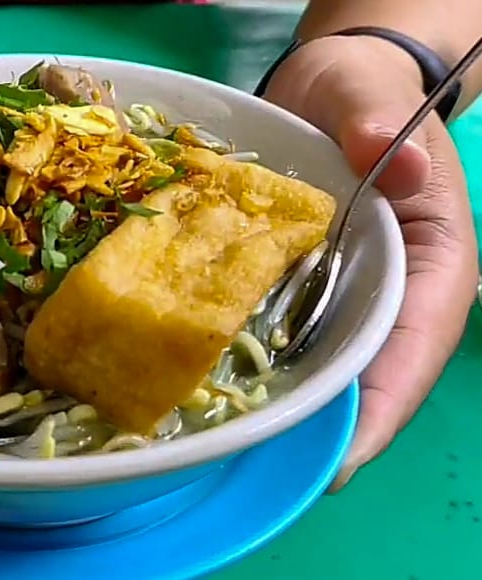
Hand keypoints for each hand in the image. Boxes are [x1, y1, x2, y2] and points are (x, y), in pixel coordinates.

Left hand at [263, 35, 478, 489]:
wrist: (325, 88)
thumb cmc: (362, 91)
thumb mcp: (370, 96)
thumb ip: (379, 122)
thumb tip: (398, 164)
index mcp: (431, 259)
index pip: (418, 344)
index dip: (385, 406)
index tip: (341, 459)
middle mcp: (391, 292)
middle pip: (369, 373)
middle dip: (325, 424)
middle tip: (265, 466)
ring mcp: (345, 294)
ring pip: (325, 363)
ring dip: (287, 404)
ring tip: (231, 445)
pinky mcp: (303, 287)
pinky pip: (282, 334)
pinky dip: (253, 361)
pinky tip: (210, 387)